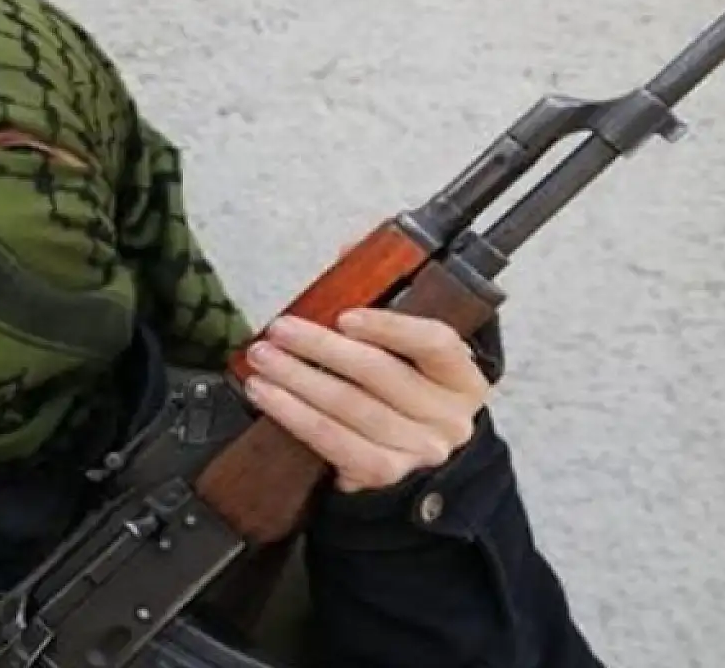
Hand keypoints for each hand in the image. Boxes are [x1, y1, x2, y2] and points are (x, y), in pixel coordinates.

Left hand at [242, 304, 490, 492]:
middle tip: (280, 329)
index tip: (343, 315)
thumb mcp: (407, 347)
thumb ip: (385, 297)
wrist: (410, 455)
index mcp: (462, 375)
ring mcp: (419, 449)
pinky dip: (295, 416)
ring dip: (298, 380)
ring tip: (263, 359)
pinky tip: (268, 396)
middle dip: (321, 348)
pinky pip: (334, 442)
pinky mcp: (384, 473)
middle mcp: (448, 416)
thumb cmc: (404, 388)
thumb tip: (349, 251)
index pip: (434, 343)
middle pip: (380, 375)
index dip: (389, 326)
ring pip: (351, 408)